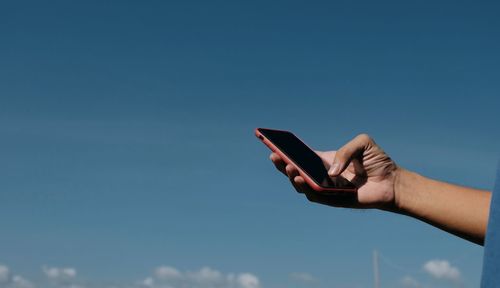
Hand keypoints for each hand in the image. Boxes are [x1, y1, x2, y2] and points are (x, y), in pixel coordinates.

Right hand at [270, 134, 398, 209]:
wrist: (392, 181)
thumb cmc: (376, 161)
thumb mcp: (362, 143)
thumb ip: (346, 151)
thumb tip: (331, 171)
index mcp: (324, 160)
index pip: (301, 156)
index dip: (286, 151)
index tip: (273, 143)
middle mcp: (322, 175)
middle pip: (296, 171)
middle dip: (283, 165)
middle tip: (274, 156)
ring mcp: (326, 188)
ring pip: (303, 185)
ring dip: (293, 177)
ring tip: (290, 168)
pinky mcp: (334, 200)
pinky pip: (316, 196)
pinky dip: (308, 188)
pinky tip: (303, 179)